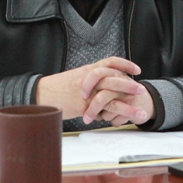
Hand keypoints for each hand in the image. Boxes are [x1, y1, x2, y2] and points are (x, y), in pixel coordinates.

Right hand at [36, 57, 152, 124]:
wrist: (41, 94)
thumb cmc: (58, 88)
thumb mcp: (75, 78)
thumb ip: (91, 81)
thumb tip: (103, 89)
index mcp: (88, 70)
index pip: (110, 62)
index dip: (124, 64)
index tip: (137, 69)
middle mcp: (89, 78)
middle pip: (114, 78)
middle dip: (129, 85)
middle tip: (141, 90)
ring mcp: (87, 92)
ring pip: (112, 96)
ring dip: (128, 105)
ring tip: (140, 112)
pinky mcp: (83, 105)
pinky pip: (102, 110)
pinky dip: (114, 116)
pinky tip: (121, 120)